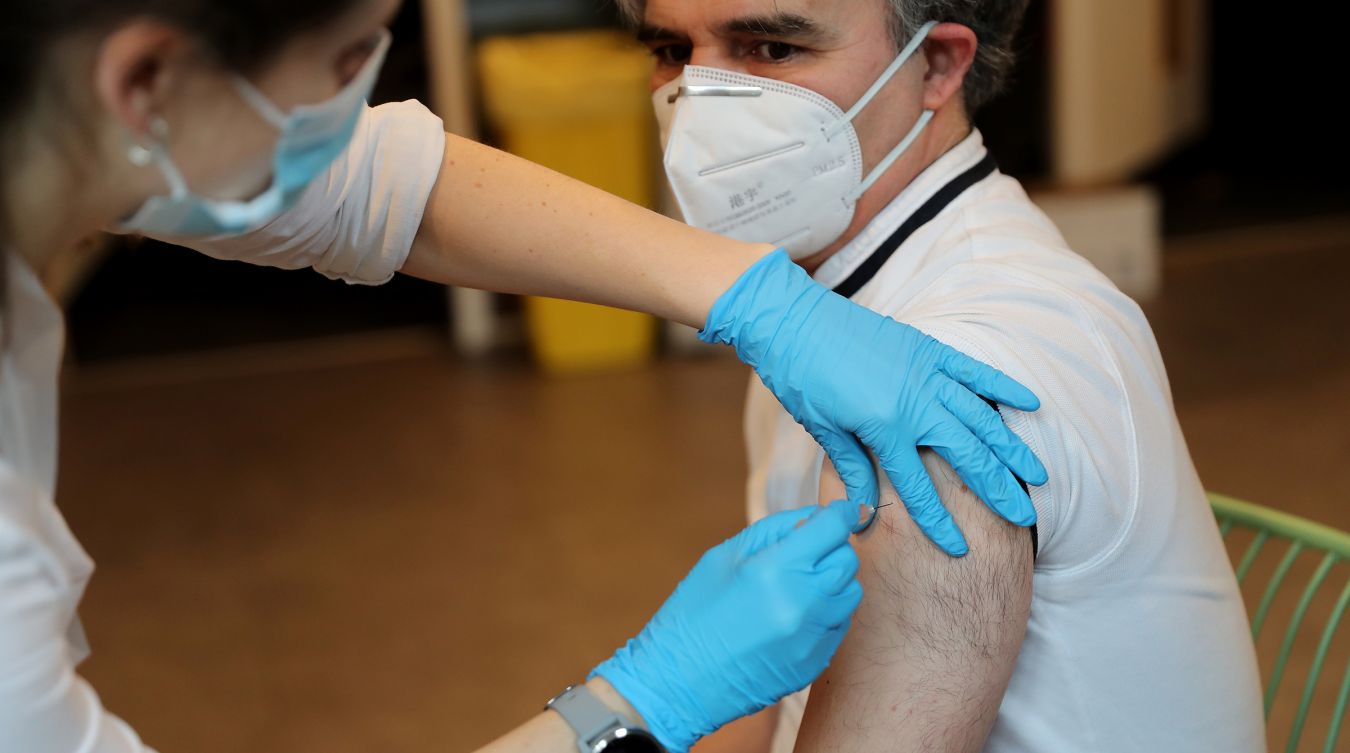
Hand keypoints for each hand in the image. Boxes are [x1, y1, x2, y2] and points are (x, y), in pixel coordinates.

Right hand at [591, 501, 863, 752]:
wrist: (679, 682)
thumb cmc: (693, 613)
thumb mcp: (723, 556)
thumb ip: (774, 530)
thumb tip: (813, 517)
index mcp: (776, 569)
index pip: (832, 528)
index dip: (839, 513)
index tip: (840, 511)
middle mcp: (804, 603)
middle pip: (847, 560)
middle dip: (833, 547)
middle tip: (808, 550)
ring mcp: (813, 637)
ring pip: (850, 594)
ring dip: (833, 581)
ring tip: (800, 585)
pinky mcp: (815, 663)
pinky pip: (839, 626)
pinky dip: (826, 613)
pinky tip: (794, 616)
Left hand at [701, 249, 1047, 555]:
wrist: (791, 319)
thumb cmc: (801, 377)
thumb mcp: (822, 429)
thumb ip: (852, 470)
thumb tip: (865, 514)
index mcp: (884, 427)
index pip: (918, 487)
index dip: (938, 523)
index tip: (960, 550)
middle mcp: (914, 401)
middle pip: (966, 455)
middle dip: (997, 489)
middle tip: (1025, 517)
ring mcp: (925, 372)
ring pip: (980, 416)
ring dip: (1010, 447)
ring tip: (1036, 475)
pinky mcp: (927, 349)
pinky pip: (973, 370)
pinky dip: (1002, 386)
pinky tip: (1030, 404)